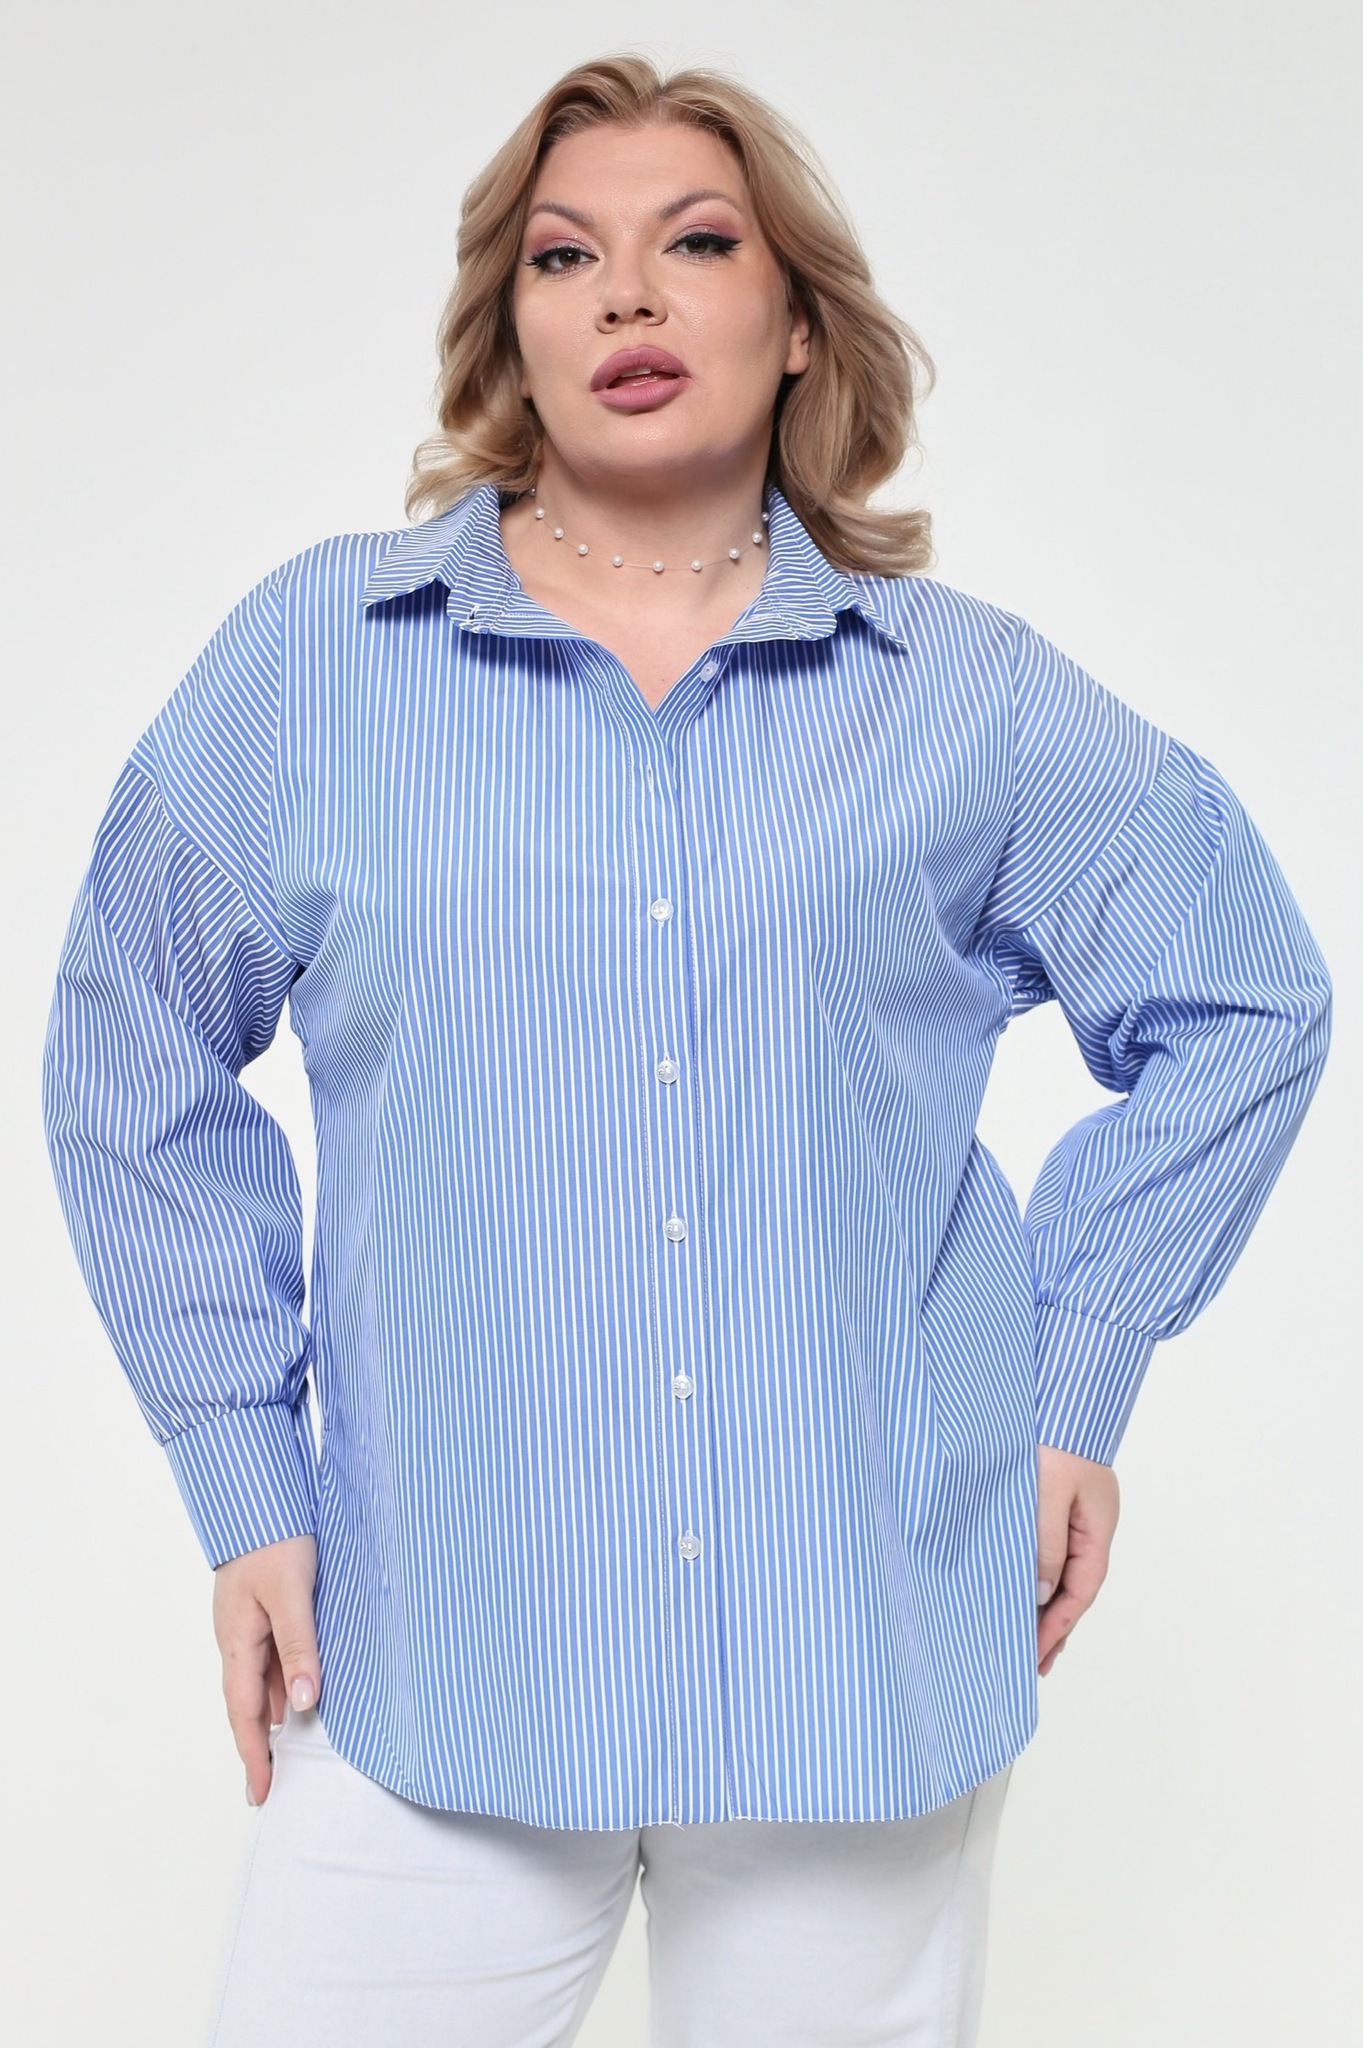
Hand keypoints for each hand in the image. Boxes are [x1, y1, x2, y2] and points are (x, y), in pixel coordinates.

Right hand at [211, 1532, 320, 1804]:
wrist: (261, 1495)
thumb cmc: (274, 1539)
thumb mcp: (291, 1594)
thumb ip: (299, 1646)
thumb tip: (306, 1701)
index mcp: (237, 1642)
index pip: (243, 1713)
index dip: (253, 1755)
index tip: (260, 1793)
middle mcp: (239, 1640)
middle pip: (249, 1705)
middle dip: (261, 1746)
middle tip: (274, 1785)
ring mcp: (251, 1625)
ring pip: (264, 1682)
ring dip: (277, 1716)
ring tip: (294, 1752)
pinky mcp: (266, 1610)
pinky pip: (276, 1658)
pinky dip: (288, 1683)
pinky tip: (305, 1693)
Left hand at [1035, 1443, 1118, 1675]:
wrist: (1062, 1394)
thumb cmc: (1056, 1437)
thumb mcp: (1050, 1492)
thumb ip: (1045, 1543)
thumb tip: (1042, 1593)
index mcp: (1097, 1528)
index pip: (1081, 1591)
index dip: (1058, 1626)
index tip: (1036, 1655)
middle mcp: (1092, 1527)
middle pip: (1076, 1588)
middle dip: (1055, 1626)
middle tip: (1034, 1663)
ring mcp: (1078, 1516)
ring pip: (1064, 1572)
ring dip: (1047, 1604)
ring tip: (1029, 1640)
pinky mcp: (1060, 1503)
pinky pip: (1052, 1551)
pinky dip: (1041, 1576)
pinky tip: (1026, 1588)